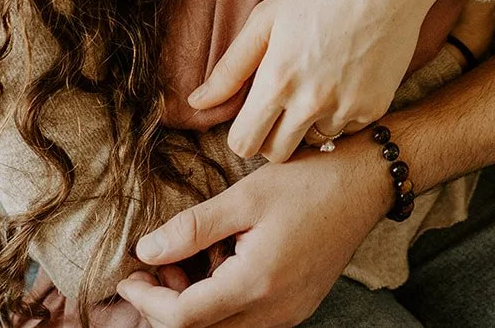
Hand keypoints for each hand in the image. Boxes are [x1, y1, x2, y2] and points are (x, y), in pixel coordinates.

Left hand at [118, 141, 385, 327]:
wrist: (366, 183)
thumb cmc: (309, 180)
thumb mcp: (245, 196)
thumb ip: (193, 228)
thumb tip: (146, 251)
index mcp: (257, 283)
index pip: (183, 317)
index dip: (148, 300)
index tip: (128, 276)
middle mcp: (275, 311)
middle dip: (166, 306)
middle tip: (155, 265)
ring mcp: (289, 313)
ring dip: (194, 305)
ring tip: (186, 259)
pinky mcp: (297, 306)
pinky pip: (246, 319)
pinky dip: (221, 300)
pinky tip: (221, 261)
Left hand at [186, 0, 464, 161]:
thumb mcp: (266, 18)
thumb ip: (230, 68)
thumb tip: (197, 103)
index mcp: (278, 80)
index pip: (244, 145)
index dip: (243, 134)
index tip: (252, 116)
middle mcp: (312, 103)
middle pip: (276, 155)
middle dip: (271, 137)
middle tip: (281, 105)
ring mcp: (346, 108)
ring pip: (313, 142)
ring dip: (309, 125)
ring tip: (318, 84)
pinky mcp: (375, 109)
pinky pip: (346, 130)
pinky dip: (340, 115)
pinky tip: (345, 80)